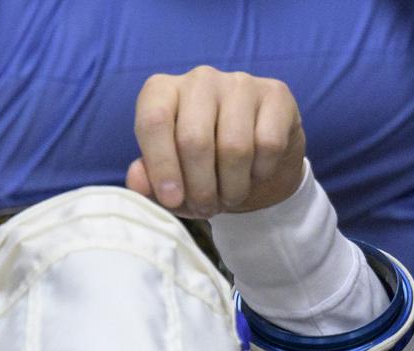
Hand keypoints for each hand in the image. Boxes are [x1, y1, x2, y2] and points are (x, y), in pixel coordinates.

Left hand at [126, 66, 305, 217]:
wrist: (251, 163)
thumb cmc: (197, 170)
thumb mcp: (167, 182)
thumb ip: (146, 182)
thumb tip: (137, 179)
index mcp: (161, 92)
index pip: (153, 121)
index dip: (161, 166)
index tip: (172, 200)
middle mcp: (198, 79)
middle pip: (194, 139)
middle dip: (199, 187)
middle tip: (205, 207)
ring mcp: (239, 82)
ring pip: (234, 147)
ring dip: (231, 186)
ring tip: (227, 198)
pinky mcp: (275, 93)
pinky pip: (268, 144)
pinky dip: (259, 172)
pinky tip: (253, 174)